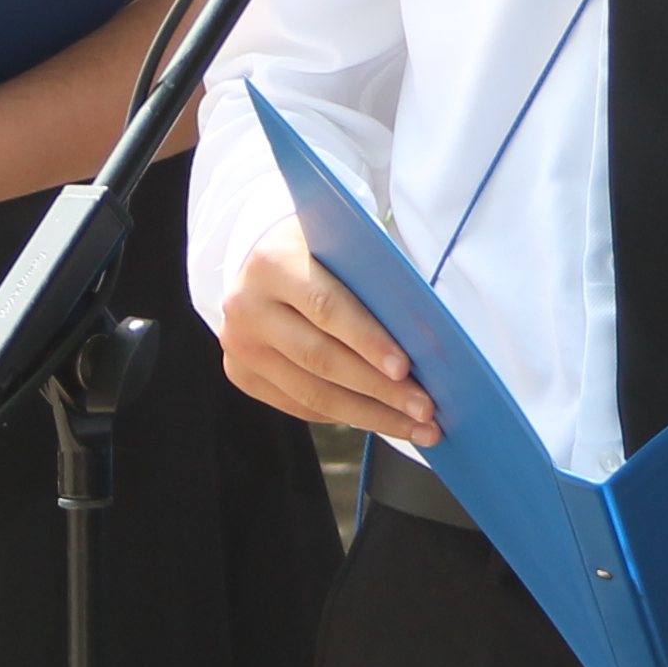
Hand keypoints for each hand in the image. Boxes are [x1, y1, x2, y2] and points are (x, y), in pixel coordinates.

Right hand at [216, 214, 442, 446]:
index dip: (367, 340)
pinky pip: (302, 406)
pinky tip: (383, 420)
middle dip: (379, 388)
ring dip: (371, 415)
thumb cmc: (319, 248)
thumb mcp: (341, 240)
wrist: (262, 261)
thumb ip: (372, 270)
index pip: (326, 307)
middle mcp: (247, 306)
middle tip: (425, 407)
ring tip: (417, 426)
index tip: (405, 368)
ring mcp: (241, 346)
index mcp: (273, 263)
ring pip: (312, 393)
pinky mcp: (243, 375)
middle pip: (320, 358)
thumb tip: (426, 321)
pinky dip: (347, 415)